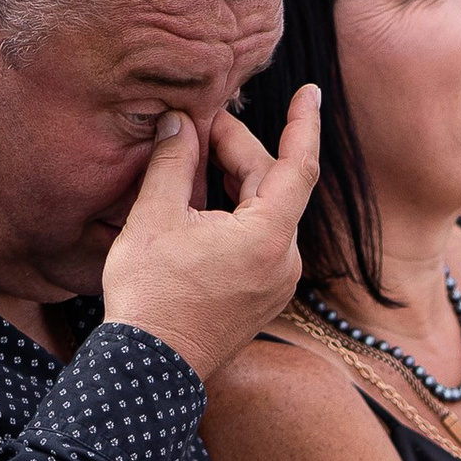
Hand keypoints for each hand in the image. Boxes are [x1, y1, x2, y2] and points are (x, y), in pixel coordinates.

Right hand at [102, 93, 321, 380]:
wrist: (150, 369)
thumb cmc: (150, 296)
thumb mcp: (153, 217)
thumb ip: (172, 161)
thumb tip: (179, 123)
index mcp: (268, 237)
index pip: (298, 165)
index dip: (303, 124)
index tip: (310, 92)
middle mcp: (285, 262)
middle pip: (272, 186)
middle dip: (236, 150)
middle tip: (194, 126)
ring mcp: (277, 284)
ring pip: (264, 213)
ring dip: (232, 182)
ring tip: (192, 159)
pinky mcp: (262, 299)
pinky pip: (258, 241)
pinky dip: (234, 214)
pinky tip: (199, 203)